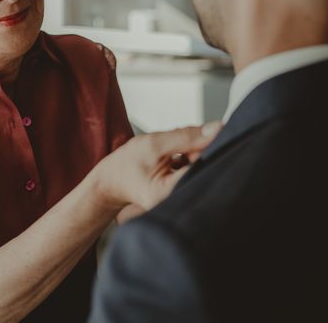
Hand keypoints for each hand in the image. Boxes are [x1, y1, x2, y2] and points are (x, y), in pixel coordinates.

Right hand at [93, 121, 221, 211]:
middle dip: (198, 148)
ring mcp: (183, 196)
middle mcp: (181, 199)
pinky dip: (187, 159)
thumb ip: (185, 136)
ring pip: (200, 165)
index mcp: (170, 193)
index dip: (208, 145)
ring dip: (192, 152)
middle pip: (204, 166)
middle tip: (176, 146)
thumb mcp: (153, 144)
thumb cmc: (125, 166)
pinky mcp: (183, 191)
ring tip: (169, 154)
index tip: (206, 133)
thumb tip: (216, 128)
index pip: (204, 165)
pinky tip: (172, 159)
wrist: (111, 181)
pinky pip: (194, 170)